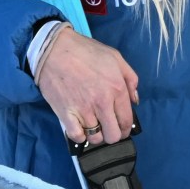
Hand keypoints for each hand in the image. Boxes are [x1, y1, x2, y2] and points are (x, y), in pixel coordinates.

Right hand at [36, 27, 138, 144]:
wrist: (54, 49)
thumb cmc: (85, 51)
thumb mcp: (115, 57)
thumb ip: (130, 78)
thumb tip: (135, 100)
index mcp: (117, 88)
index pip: (127, 121)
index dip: (126, 128)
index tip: (122, 128)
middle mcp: (102, 103)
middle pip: (113, 135)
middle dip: (112, 134)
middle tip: (107, 127)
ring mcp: (84, 110)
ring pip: (95, 138)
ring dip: (95, 134)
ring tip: (93, 124)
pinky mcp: (66, 114)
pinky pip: (77, 137)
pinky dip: (80, 135)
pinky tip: (80, 126)